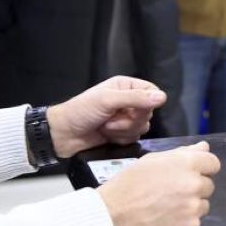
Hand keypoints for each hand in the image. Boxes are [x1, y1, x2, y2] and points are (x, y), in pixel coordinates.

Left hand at [47, 76, 165, 157]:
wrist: (64, 135)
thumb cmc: (80, 112)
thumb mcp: (108, 100)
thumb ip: (135, 98)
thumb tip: (161, 97)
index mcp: (125, 86)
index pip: (151, 92)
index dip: (148, 102)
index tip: (136, 108)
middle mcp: (127, 101)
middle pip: (148, 112)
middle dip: (130, 119)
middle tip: (111, 118)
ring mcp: (125, 119)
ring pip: (142, 127)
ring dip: (123, 130)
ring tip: (105, 127)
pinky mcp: (122, 134)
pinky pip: (134, 138)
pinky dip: (120, 139)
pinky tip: (107, 135)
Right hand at [98, 141, 219, 225]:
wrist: (113, 217)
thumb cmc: (129, 184)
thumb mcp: (152, 160)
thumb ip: (182, 153)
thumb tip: (204, 147)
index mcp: (187, 163)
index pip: (213, 163)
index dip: (202, 168)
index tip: (190, 174)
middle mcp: (195, 184)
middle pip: (208, 185)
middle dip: (194, 188)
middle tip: (172, 193)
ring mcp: (194, 208)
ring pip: (203, 205)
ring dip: (191, 206)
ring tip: (167, 208)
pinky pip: (195, 223)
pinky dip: (184, 223)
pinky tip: (166, 221)